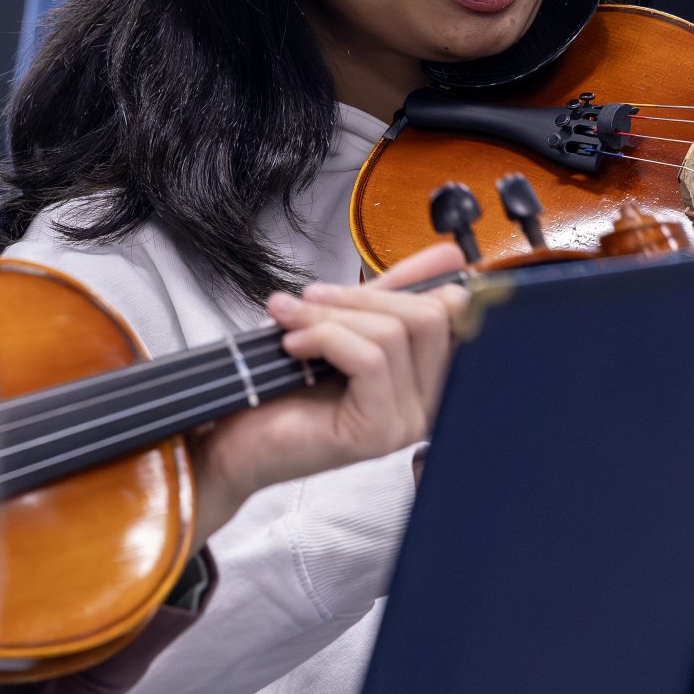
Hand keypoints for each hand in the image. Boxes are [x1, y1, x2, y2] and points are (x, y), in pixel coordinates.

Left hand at [187, 242, 469, 547]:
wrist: (238, 439)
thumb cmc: (283, 388)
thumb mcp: (344, 325)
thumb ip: (388, 294)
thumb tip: (443, 254)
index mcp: (427, 374)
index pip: (455, 311)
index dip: (418, 279)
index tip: (372, 272)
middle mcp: (429, 402)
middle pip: (428, 316)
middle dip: (360, 296)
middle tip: (310, 298)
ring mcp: (408, 422)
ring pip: (392, 334)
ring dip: (329, 316)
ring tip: (289, 320)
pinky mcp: (379, 432)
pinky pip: (370, 360)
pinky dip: (324, 338)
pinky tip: (293, 346)